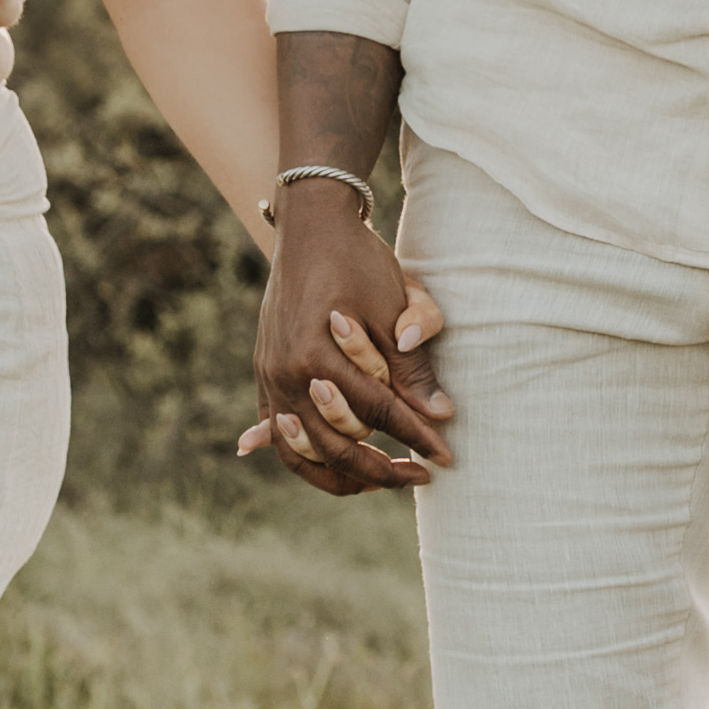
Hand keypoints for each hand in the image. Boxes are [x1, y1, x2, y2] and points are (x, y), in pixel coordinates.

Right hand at [244, 188, 450, 495]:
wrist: (310, 227)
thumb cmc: (358, 260)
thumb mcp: (393, 306)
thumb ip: (414, 367)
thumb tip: (442, 415)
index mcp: (317, 355)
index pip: (379, 413)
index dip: (417, 437)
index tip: (445, 456)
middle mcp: (287, 373)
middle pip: (337, 444)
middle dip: (382, 469)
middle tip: (418, 476)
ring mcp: (270, 376)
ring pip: (301, 451)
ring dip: (340, 475)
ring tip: (377, 481)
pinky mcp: (264, 374)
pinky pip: (277, 433)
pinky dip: (301, 457)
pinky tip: (327, 472)